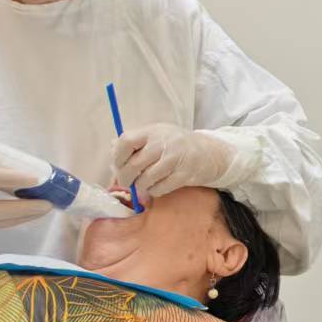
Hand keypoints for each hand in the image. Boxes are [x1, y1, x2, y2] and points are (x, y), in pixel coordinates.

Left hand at [111, 124, 237, 199]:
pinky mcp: (184, 174)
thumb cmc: (177, 145)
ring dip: (141, 186)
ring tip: (144, 184)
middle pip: (134, 165)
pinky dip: (154, 191)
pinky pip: (160, 188)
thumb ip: (136, 142)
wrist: (209, 153)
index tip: (118, 165)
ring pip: (146, 179)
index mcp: (152, 131)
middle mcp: (163, 142)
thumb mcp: (157, 136)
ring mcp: (175, 158)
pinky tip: (157, 186)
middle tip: (127, 182)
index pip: (126, 142)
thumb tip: (112, 147)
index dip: (117, 157)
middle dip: (126, 178)